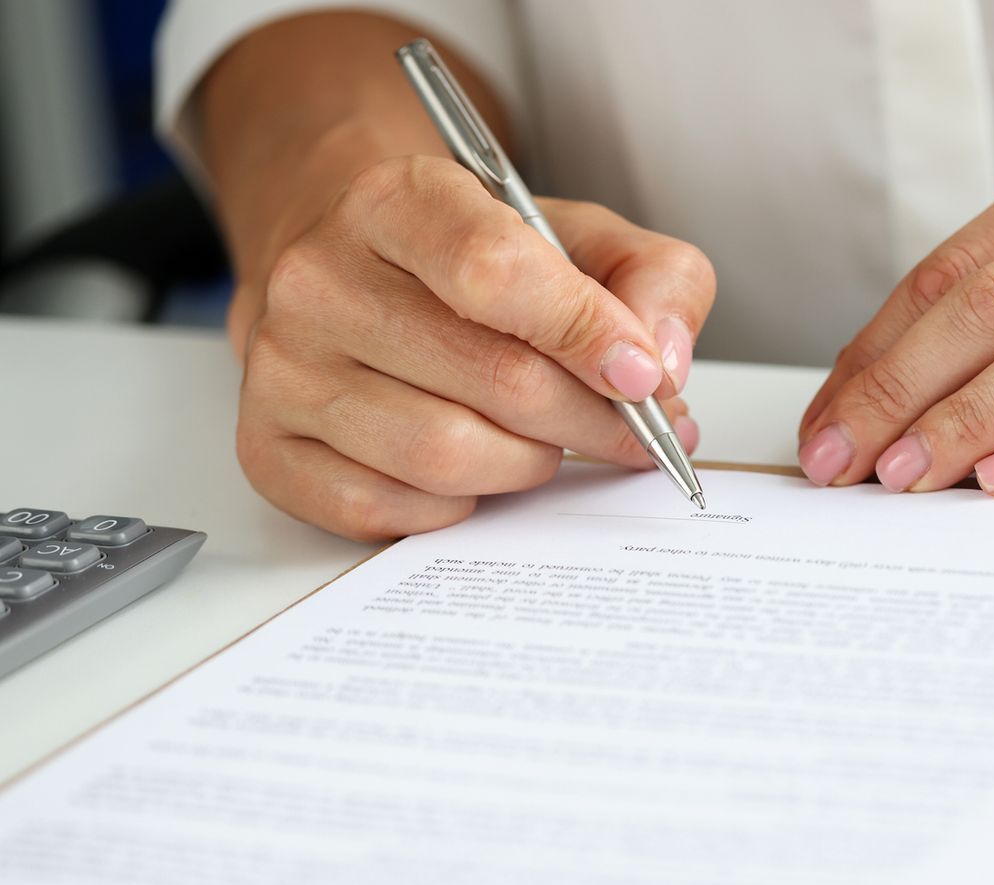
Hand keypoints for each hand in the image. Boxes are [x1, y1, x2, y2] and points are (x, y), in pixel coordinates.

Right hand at [233, 155, 715, 539]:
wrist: (357, 273)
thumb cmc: (479, 263)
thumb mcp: (582, 237)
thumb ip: (653, 280)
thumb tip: (661, 365)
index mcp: (395, 202)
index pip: (497, 273)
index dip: (588, 336)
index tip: (644, 377)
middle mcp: (319, 279)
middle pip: (493, 380)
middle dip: (587, 420)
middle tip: (627, 430)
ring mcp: (283, 367)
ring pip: (444, 455)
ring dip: (525, 464)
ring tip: (543, 442)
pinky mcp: (269, 447)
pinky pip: (388, 510)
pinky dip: (456, 505)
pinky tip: (474, 469)